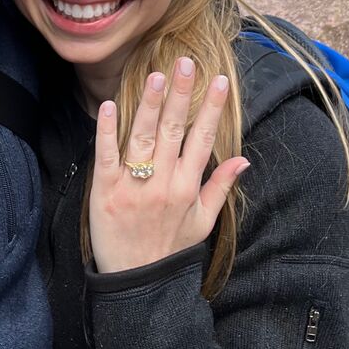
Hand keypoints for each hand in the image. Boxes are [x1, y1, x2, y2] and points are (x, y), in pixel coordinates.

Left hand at [89, 58, 249, 274]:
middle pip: (173, 129)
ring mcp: (133, 185)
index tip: (219, 79)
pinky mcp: (104, 191)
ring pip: (142, 137)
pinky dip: (107, 131)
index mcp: (187, 187)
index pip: (203, 138)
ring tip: (155, 74)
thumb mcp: (203, 222)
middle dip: (180, 94)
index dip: (211, 108)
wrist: (137, 286)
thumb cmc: (171, 251)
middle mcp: (163, 182)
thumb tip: (243, 159)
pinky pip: (106, 156)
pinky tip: (108, 106)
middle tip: (185, 62)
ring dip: (148, 104)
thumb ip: (221, 188)